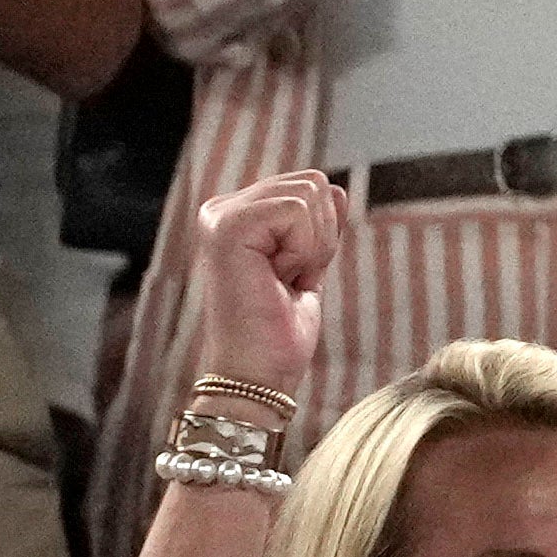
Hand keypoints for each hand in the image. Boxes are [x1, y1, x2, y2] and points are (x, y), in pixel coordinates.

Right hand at [190, 169, 349, 396]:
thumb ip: (316, 228)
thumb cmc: (280, 333)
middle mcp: (221, 209)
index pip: (309, 188)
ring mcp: (220, 215)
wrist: (259, 374)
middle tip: (288, 279)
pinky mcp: (227, 226)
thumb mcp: (307, 267)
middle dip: (320, 238)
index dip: (321, 236)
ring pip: (309, 192)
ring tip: (280, 280)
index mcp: (237, 215)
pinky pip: (298, 210)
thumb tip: (336, 190)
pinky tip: (276, 277)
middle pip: (313, 183)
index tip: (291, 276)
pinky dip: (303, 250)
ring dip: (312, 246)